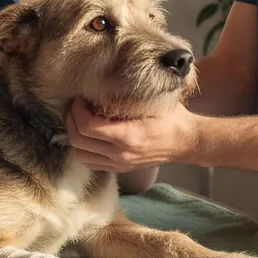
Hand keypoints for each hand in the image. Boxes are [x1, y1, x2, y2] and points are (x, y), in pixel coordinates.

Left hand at [66, 98, 198, 171]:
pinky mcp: (120, 168)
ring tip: (79, 120)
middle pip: (79, 141)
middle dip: (71, 121)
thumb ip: (124, 98)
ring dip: (75, 136)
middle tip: (75, 106)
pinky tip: (89, 135)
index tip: (80, 98)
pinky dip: (84, 149)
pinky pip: (91, 163)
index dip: (77, 110)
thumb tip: (99, 89)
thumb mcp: (150, 102)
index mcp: (127, 136)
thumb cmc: (171, 117)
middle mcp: (120, 154)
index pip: (87, 126)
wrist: (186, 142)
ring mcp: (120, 164)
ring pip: (81, 154)